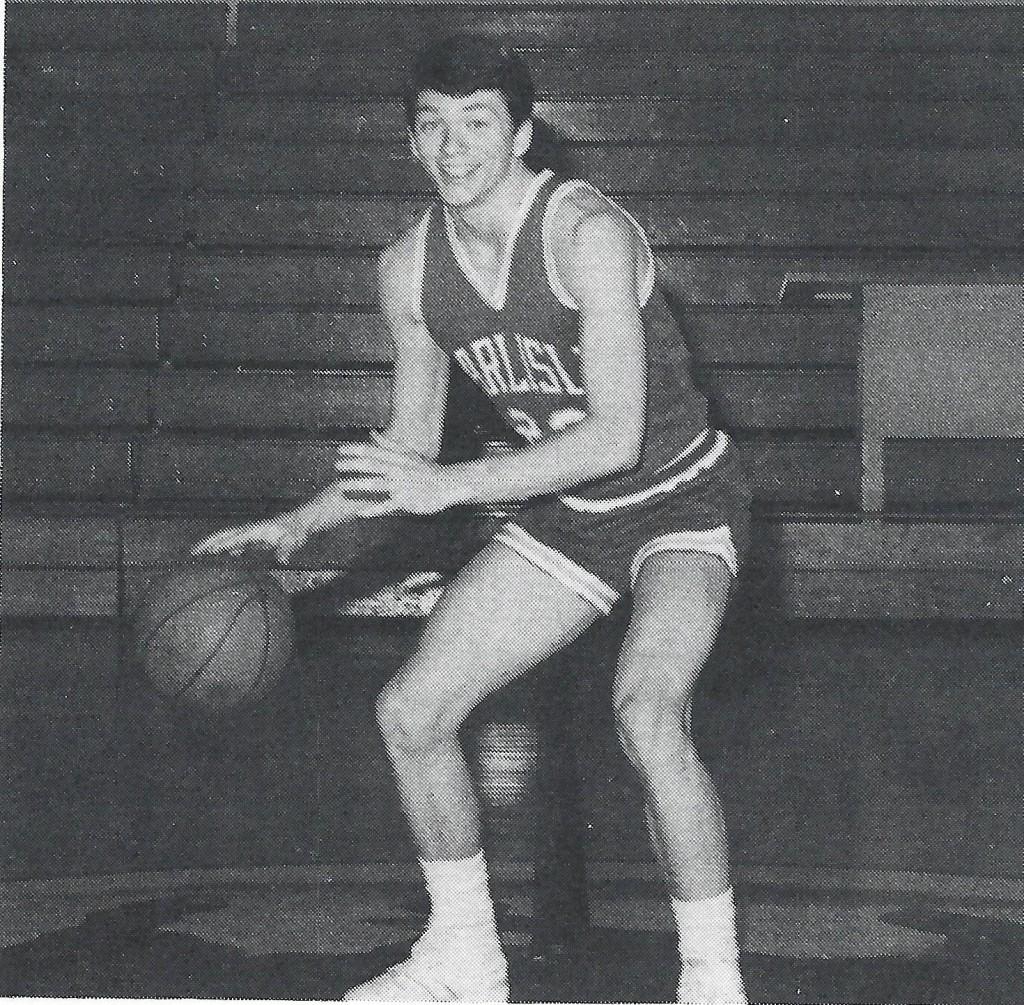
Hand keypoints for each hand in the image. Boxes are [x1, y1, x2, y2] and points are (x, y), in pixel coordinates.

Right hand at [191, 515, 308, 563]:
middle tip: (192, 553)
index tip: (206, 549)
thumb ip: (286, 549)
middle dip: (209, 543)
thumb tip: (282, 559)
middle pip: (225, 536)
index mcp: (255, 531)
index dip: (218, 543)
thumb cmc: (296, 531)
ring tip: (201, 555)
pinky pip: (238, 543)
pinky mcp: (255, 538)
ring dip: (216, 546)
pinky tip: (228, 557)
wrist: (300, 522)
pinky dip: (229, 549)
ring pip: (229, 539)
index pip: (232, 537)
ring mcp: (252, 534)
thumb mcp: (294, 540)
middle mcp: (250, 531)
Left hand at [334, 431, 461, 517]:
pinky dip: (373, 510)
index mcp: (397, 458)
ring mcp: (401, 485)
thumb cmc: (426, 469)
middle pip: (372, 465)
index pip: (372, 451)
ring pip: (377, 484)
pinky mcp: (406, 501)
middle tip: (337, 466)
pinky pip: (387, 506)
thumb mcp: (408, 454)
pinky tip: (360, 512)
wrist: (447, 484)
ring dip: (358, 485)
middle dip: (353, 465)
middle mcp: (398, 470)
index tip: (340, 450)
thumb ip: (389, 444)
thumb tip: (372, 433)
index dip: (355, 450)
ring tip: (342, 487)